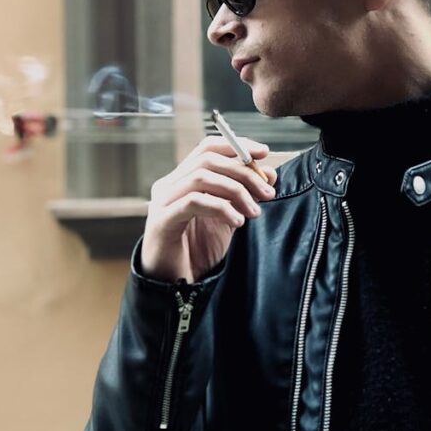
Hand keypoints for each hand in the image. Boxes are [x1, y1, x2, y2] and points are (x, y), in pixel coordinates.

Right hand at [140, 135, 276, 282]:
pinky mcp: (161, 221)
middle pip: (207, 160)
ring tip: (254, 211)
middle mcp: (169, 185)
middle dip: (243, 173)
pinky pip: (193, 202)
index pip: (208, 147)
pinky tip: (237, 222)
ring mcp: (162, 201)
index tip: (263, 153)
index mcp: (183, 179)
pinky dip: (221, 207)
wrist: (176, 285)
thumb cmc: (199, 250)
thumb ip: (245, 195)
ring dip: (235, 191)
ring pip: (201, 177)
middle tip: (267, 193)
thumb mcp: (229, 217)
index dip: (236, 145)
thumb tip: (269, 173)